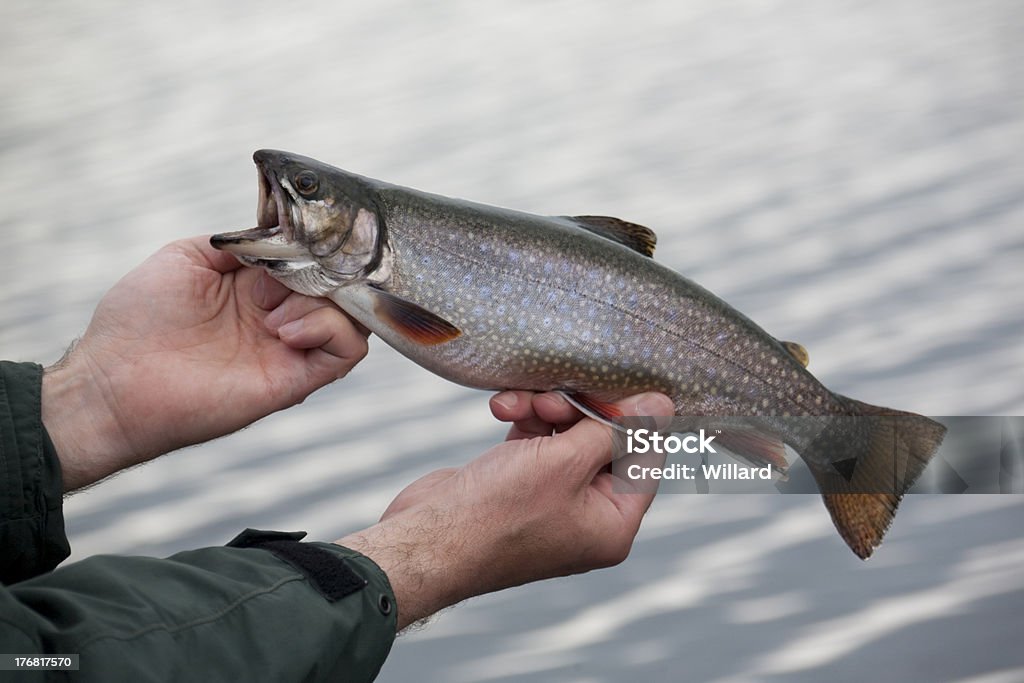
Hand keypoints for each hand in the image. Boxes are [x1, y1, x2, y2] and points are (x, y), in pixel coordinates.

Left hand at [42, 236, 367, 490]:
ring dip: (322, 301)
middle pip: (340, 284)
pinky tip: (282, 330)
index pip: (313, 259)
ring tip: (271, 315)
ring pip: (352, 314)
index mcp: (257, 288)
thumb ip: (238, 242)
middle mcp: (281, 316)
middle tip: (282, 279)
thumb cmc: (138, 321)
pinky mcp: (294, 379)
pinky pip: (347, 350)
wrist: (115, 382)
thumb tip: (281, 233)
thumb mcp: (187, 256)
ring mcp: (290, 348)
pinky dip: (330, 329)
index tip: (290, 241)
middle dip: (322, 271)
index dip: (311, 245)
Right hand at [337, 390, 673, 630]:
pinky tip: (501, 410)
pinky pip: (535, 442)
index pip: (643, 460)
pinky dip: (522, 422)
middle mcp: (586, 517)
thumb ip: (614, 430)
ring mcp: (550, 501)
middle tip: (556, 397)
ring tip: (520, 404)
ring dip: (544, 411)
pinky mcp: (517, 485)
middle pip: (602, 443)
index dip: (633, 418)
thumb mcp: (565, 463)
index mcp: (612, 525)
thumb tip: (661, 405)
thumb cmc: (496, 514)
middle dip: (577, 411)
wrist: (426, 539)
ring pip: (565, 437)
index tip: (619, 384)